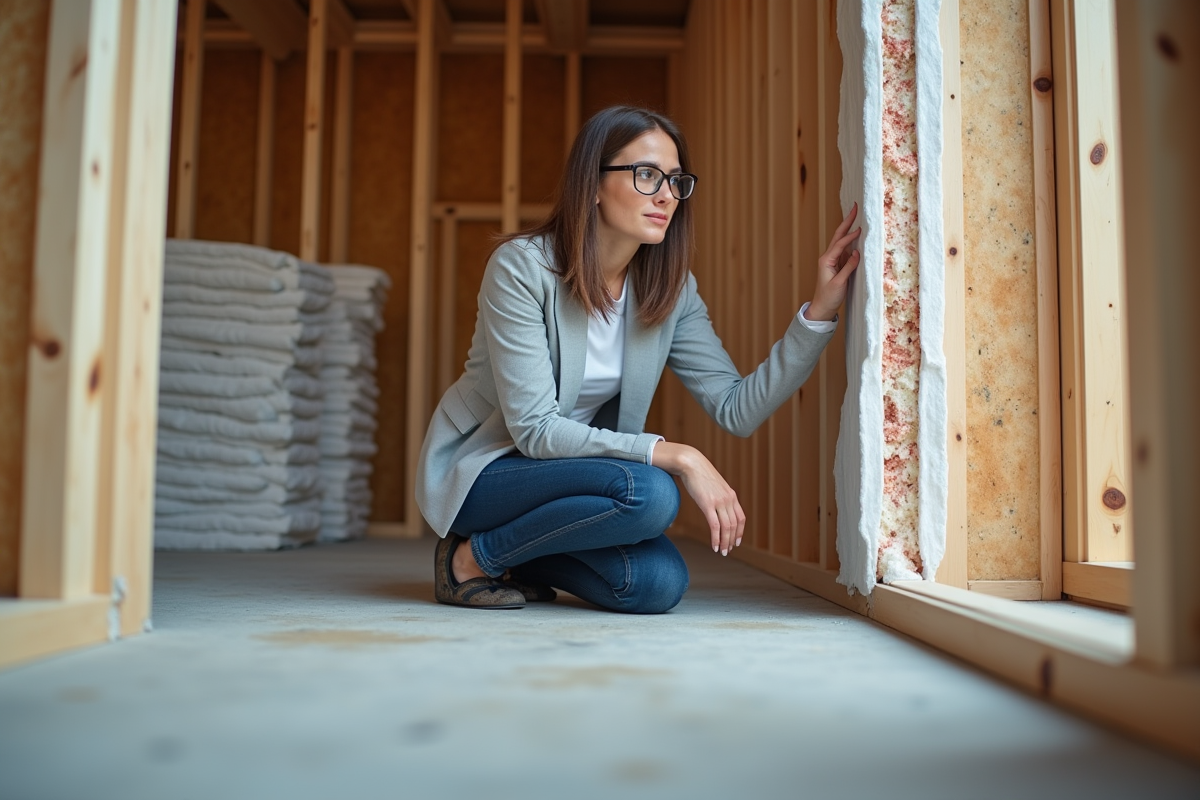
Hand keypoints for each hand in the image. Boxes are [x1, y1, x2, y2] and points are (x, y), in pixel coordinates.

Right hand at [651, 442, 745, 555]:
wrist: (691, 463)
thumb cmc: (699, 474)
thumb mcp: (714, 486)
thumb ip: (718, 496)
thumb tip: (715, 506)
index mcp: (731, 495)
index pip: (741, 518)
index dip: (740, 532)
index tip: (736, 542)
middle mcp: (728, 499)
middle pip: (734, 525)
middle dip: (732, 541)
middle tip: (728, 551)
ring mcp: (719, 502)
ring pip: (726, 528)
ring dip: (725, 542)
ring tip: (722, 551)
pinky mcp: (707, 504)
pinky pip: (715, 526)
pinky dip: (716, 538)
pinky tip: (715, 546)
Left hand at [805, 203, 861, 321]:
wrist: (822, 308)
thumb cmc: (829, 297)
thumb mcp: (839, 283)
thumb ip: (849, 267)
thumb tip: (857, 253)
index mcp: (826, 261)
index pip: (839, 244)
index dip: (850, 236)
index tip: (860, 228)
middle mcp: (828, 258)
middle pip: (838, 236)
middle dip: (847, 222)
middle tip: (854, 207)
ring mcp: (833, 261)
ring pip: (841, 241)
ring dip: (848, 228)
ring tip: (856, 215)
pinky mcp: (838, 265)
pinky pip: (845, 249)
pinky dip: (851, 239)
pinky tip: (857, 233)